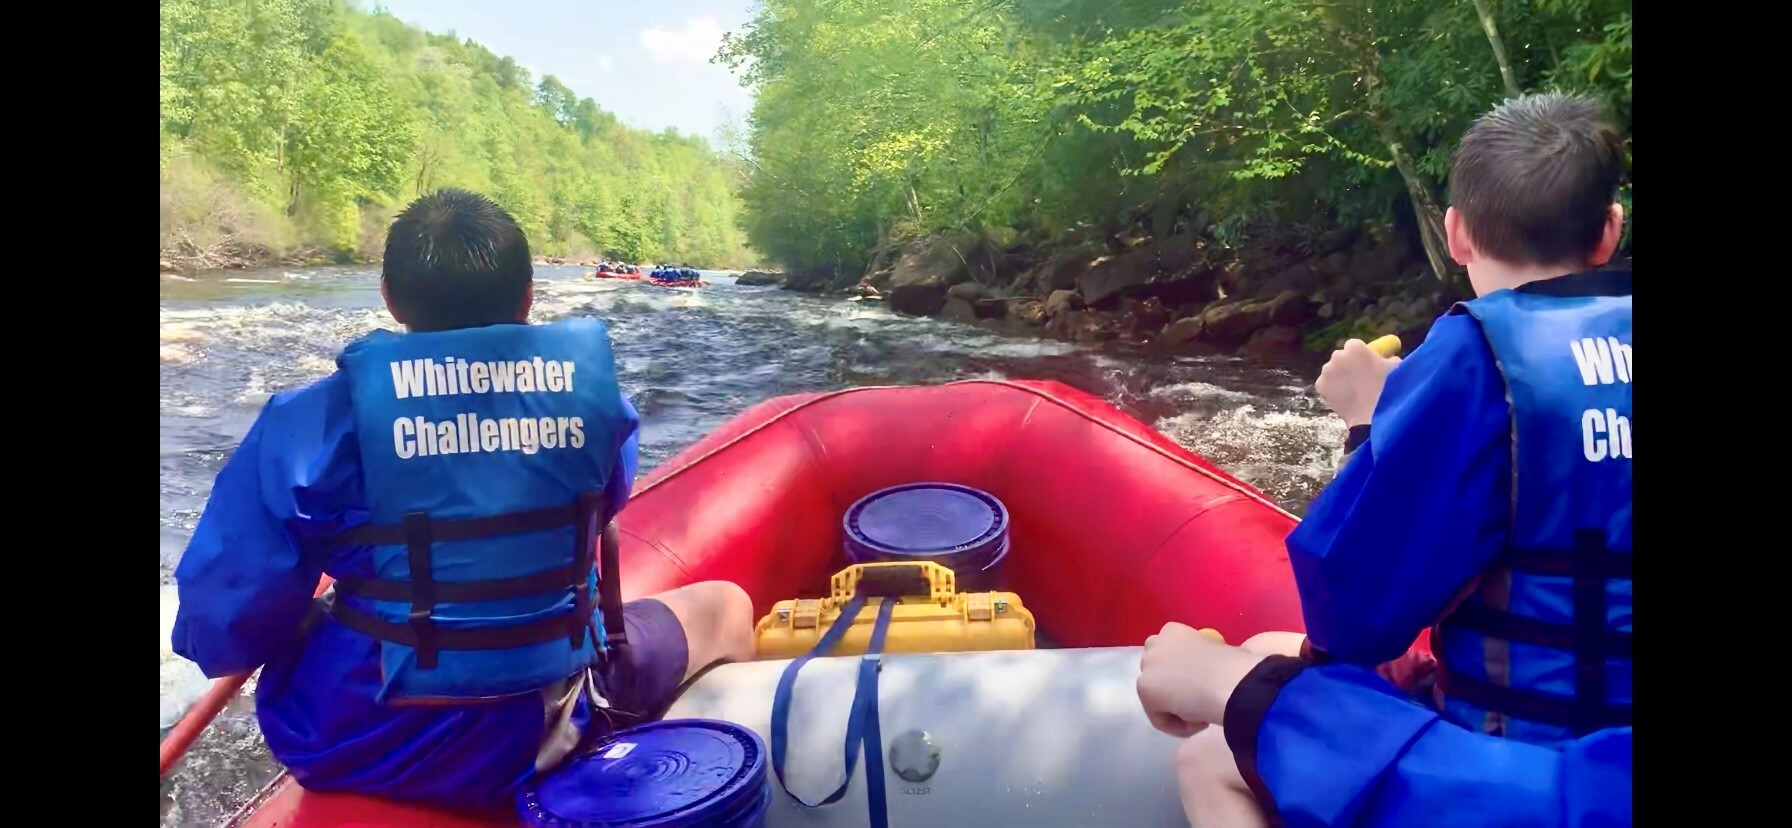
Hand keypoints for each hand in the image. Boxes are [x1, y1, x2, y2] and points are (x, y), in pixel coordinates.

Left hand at [1137, 623, 1269, 737]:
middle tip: (1199, 702)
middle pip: (1157, 676)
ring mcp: (1146, 665)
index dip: (1185, 675)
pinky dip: (1178, 726)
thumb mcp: (1218, 654)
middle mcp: (1154, 643)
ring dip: (1178, 710)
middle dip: (1174, 690)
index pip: (1169, 657)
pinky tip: (1199, 722)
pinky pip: (1159, 718)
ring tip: (1202, 714)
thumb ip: (1203, 660)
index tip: (1205, 686)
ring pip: (1158, 699)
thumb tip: (1212, 671)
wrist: (1229, 681)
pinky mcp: (1144, 688)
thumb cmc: (1233, 666)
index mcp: (1173, 630)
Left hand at [1315, 339, 1402, 427]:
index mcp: (1355, 347)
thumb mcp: (1394, 369)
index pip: (1354, 345)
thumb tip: (1392, 358)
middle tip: (1357, 377)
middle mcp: (1337, 355)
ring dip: (1338, 376)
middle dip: (1347, 364)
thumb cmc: (1385, 389)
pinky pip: (1326, 383)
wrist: (1369, 414)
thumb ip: (1391, 360)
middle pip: (1341, 356)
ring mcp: (1327, 370)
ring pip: (1332, 370)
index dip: (1359, 354)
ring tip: (1350, 390)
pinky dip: (1331, 388)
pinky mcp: (1320, 384)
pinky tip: (1342, 396)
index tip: (1364, 363)